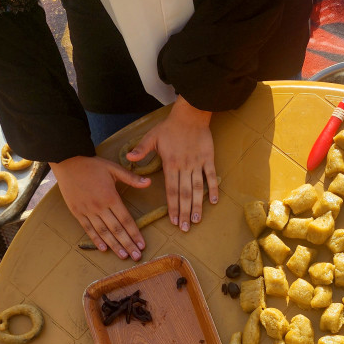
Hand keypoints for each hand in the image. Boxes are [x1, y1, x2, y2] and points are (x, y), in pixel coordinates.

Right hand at [50, 155, 149, 259]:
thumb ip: (131, 178)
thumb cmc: (92, 165)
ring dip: (114, 245)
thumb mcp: (113, 168)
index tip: (142, 245)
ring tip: (123, 256)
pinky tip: (104, 249)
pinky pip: (88, 229)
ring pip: (103, 232)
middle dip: (128, 244)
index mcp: (111, 197)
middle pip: (117, 230)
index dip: (135, 234)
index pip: (126, 220)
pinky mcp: (77, 212)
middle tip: (137, 257)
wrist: (67, 161)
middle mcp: (100, 207)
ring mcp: (87, 211)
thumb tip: (149, 182)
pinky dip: (96, 239)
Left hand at [128, 97, 216, 231]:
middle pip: (184, 194)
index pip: (171, 190)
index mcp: (170, 164)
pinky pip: (211, 176)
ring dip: (198, 205)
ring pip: (198, 189)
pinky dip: (213, 188)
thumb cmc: (169, 127)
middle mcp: (184, 167)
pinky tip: (214, 201)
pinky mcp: (208, 159)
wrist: (190, 115)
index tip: (173, 221)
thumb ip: (141, 149)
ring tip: (198, 220)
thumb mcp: (151, 137)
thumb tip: (128, 157)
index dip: (173, 206)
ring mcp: (197, 164)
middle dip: (185, 212)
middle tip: (185, 228)